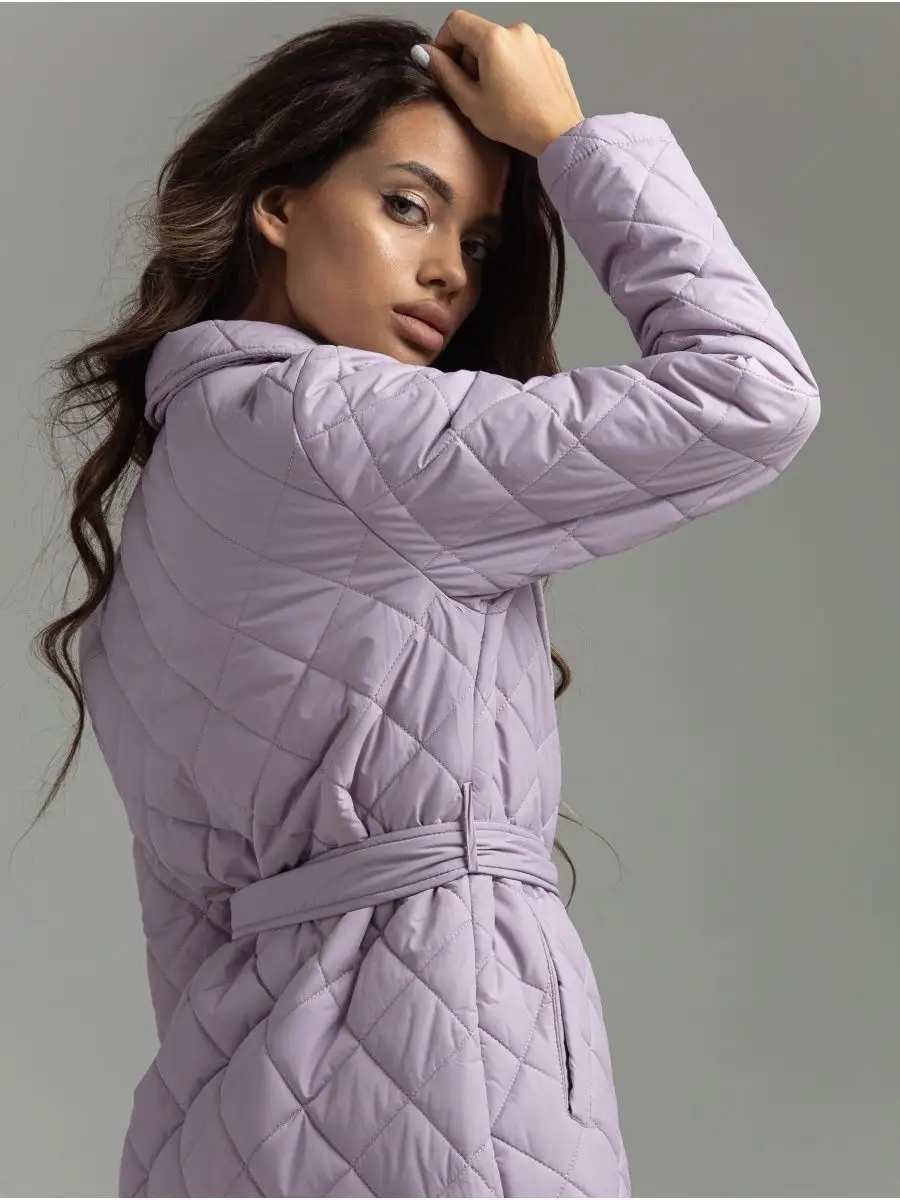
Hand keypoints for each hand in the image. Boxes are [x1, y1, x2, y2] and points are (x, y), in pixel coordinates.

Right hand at [419, 10, 584, 156]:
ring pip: (501, 43)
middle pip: (479, 33)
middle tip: (474, 90)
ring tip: (498, 95)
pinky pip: (521, 52)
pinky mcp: (549, 52)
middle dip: (470, 58)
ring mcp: (536, 40)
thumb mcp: (470, 101)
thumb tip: (423, 53)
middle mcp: (517, 31)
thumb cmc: (517, 123)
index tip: (445, 65)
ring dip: (492, 63)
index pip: (456, 21)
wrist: (559, 134)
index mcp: (494, 39)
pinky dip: (512, 67)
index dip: (444, 42)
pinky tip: (516, 93)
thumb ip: (443, 72)